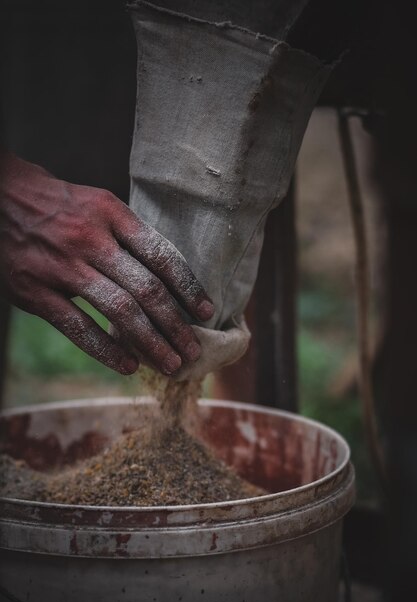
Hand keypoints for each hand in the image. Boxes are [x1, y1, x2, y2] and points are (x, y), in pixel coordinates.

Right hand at [0, 153, 213, 374]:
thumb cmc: (62, 207)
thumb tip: (171, 278)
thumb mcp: (101, 206)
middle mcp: (91, 239)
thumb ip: (132, 237)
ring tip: (170, 364)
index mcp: (112, 214)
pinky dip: (107, 350)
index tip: (206, 312)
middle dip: (176, 325)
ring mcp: (62, 267)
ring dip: (151, 342)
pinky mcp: (35, 292)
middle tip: (193, 350)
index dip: (188, 288)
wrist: (2, 198)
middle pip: (147, 289)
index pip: (162, 255)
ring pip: (119, 311)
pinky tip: (129, 365)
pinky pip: (78, 328)